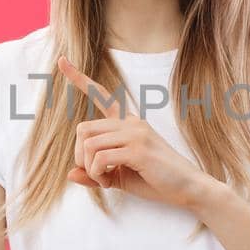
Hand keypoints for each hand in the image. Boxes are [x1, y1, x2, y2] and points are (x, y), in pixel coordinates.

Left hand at [55, 54, 219, 210]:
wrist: (188, 188)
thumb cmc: (156, 180)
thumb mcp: (119, 177)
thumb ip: (94, 173)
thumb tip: (69, 174)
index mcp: (128, 123)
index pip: (102, 95)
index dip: (79, 78)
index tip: (61, 61)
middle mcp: (131, 123)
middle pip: (83, 128)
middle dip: (80, 155)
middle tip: (94, 173)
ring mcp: (135, 133)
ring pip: (89, 144)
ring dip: (90, 168)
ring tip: (105, 179)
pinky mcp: (138, 149)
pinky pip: (100, 158)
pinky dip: (97, 174)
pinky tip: (109, 181)